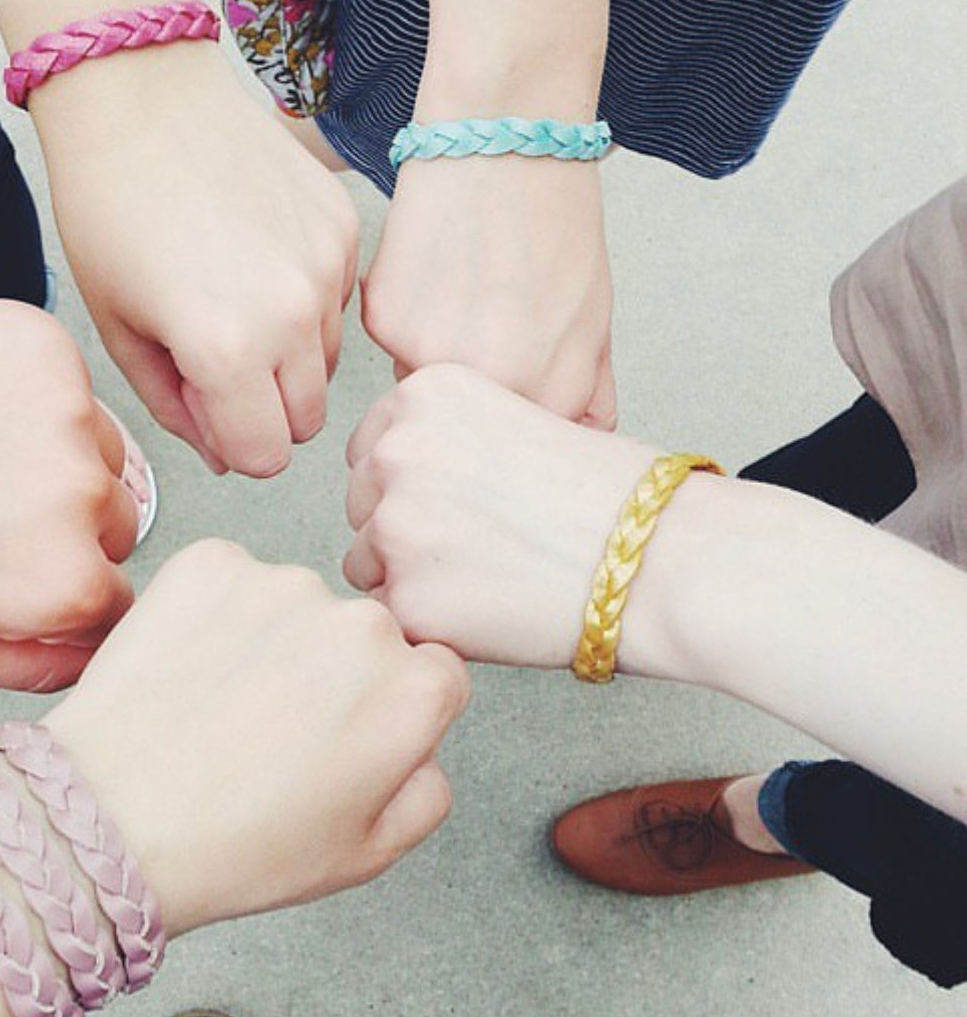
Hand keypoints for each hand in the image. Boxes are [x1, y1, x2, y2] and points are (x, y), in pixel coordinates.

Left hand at [0, 298, 138, 690]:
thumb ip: (26, 667)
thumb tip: (93, 655)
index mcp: (61, 582)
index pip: (118, 604)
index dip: (65, 599)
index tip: (18, 578)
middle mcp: (85, 494)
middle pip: (119, 527)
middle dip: (69, 531)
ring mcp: (69, 410)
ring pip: (105, 454)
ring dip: (62, 462)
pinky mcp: (46, 345)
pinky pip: (74, 388)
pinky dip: (36, 400)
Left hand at [35, 45, 358, 476]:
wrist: (141, 98)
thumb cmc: (109, 213)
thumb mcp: (120, 332)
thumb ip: (175, 411)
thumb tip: (226, 457)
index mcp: (227, 351)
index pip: (266, 458)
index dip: (233, 444)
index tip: (206, 407)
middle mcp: (293, 316)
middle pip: (306, 422)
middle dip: (264, 410)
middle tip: (218, 362)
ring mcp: (327, 269)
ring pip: (328, 366)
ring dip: (288, 357)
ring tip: (234, 300)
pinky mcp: (345, 229)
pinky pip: (340, 304)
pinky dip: (306, 302)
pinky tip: (256, 257)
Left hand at [44, 539, 469, 935]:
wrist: (110, 820)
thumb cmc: (232, 845)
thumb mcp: (367, 854)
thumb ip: (427, 790)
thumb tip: (423, 747)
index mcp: (411, 692)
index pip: (434, 672)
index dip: (390, 711)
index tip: (346, 735)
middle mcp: (359, 622)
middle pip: (367, 634)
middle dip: (336, 673)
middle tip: (276, 732)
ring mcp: (282, 584)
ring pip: (297, 605)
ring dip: (274, 640)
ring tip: (221, 708)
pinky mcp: (212, 563)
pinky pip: (233, 581)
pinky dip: (216, 615)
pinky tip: (191, 673)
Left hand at [344, 364, 656, 666]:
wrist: (655, 555)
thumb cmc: (608, 493)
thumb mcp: (517, 417)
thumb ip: (444, 437)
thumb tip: (394, 476)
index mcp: (423, 395)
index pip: (370, 448)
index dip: (412, 483)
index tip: (459, 502)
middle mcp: (396, 451)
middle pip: (360, 504)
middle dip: (405, 528)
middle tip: (479, 543)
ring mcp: (395, 526)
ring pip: (365, 562)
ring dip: (409, 576)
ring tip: (485, 575)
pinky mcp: (406, 598)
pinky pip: (390, 616)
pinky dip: (428, 621)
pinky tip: (485, 607)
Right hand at [362, 156, 615, 427]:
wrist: (503, 140)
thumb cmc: (555, 222)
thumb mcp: (595, 319)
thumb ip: (589, 395)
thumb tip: (579, 439)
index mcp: (547, 396)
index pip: (521, 449)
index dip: (518, 422)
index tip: (516, 388)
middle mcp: (488, 388)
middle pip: (465, 426)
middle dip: (476, 391)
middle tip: (489, 326)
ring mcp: (428, 358)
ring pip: (423, 385)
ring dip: (436, 357)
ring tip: (464, 291)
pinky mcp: (384, 324)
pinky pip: (391, 345)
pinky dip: (407, 318)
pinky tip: (434, 271)